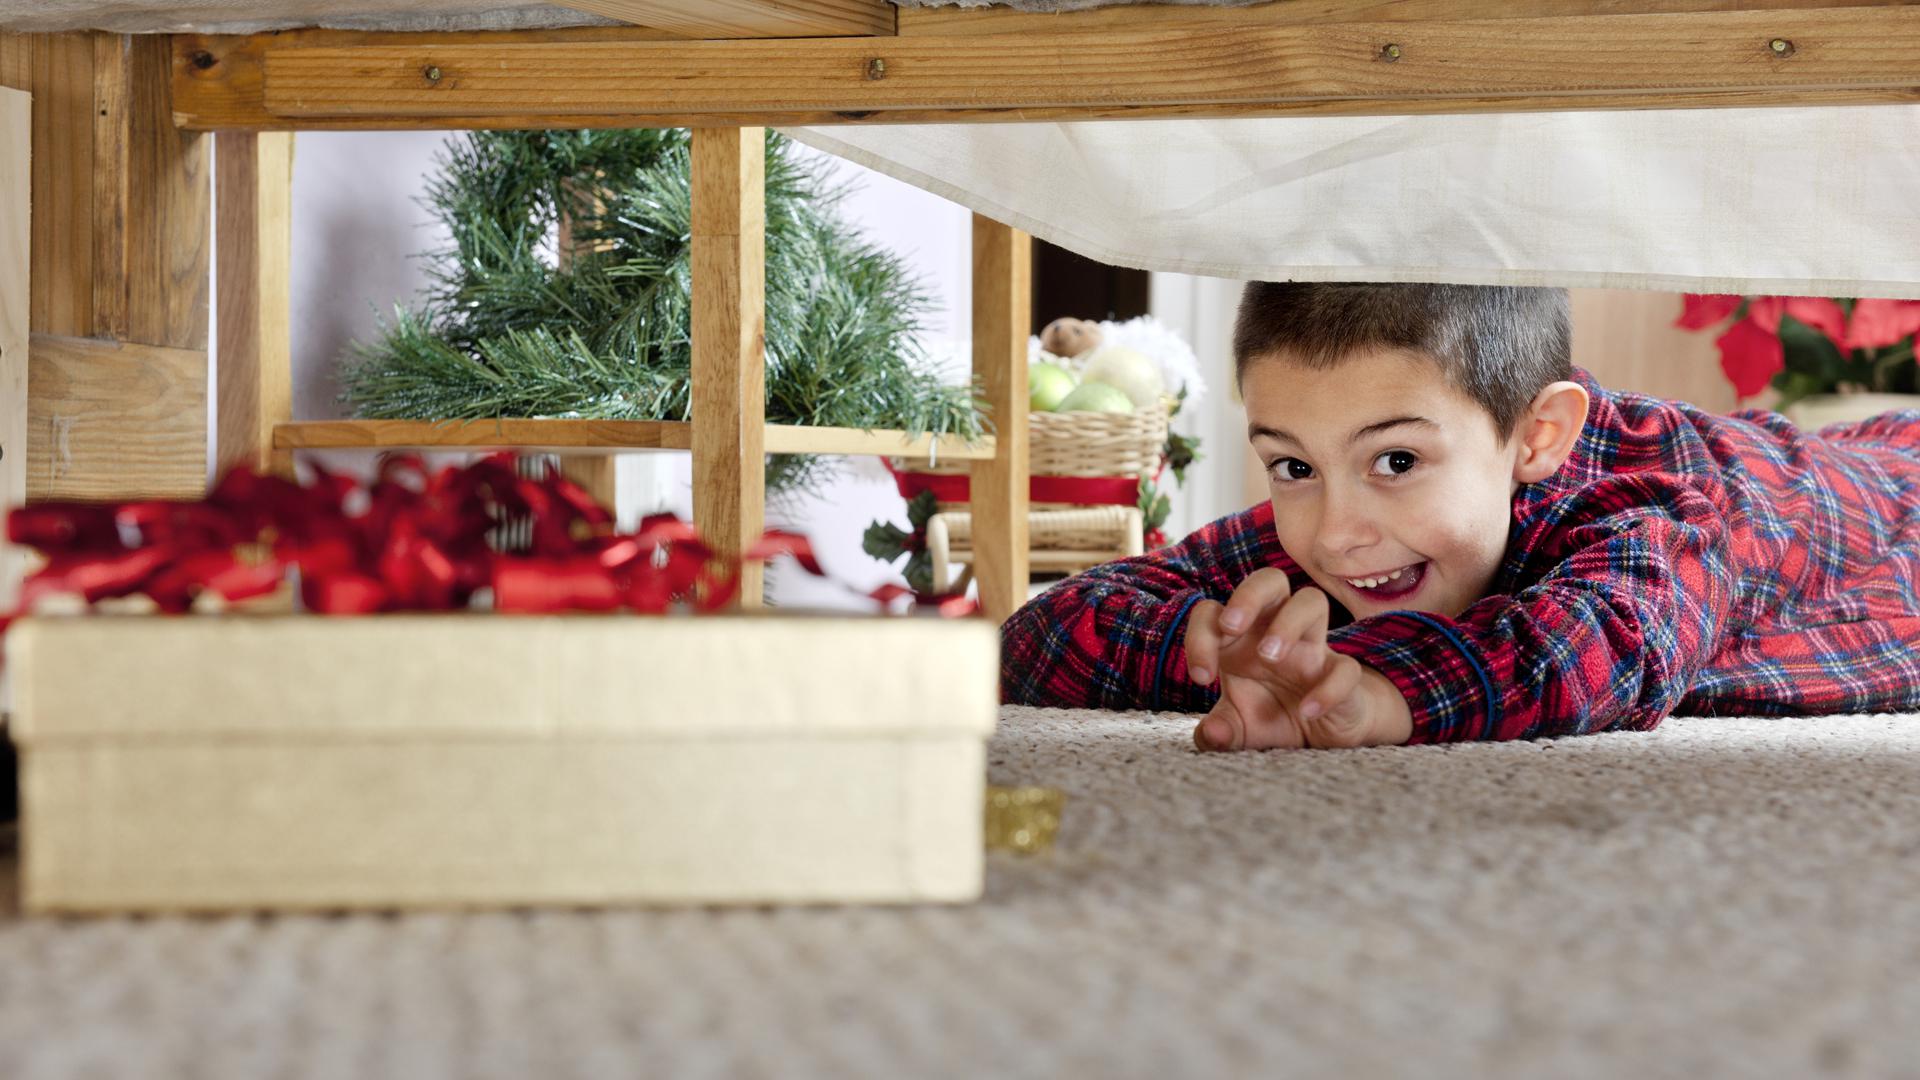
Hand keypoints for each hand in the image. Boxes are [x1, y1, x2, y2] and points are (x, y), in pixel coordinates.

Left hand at [1182, 569, 1409, 750]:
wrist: (1323, 734)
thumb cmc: (1274, 715)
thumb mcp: (1240, 728)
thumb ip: (1220, 732)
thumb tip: (1212, 734)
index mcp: (1242, 638)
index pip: (1214, 612)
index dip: (1200, 636)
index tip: (1202, 677)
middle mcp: (1277, 631)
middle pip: (1268, 580)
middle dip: (1247, 596)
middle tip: (1231, 628)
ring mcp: (1313, 649)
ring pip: (1311, 601)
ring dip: (1288, 623)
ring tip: (1269, 657)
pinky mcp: (1343, 674)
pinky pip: (1346, 668)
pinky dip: (1328, 688)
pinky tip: (1308, 711)